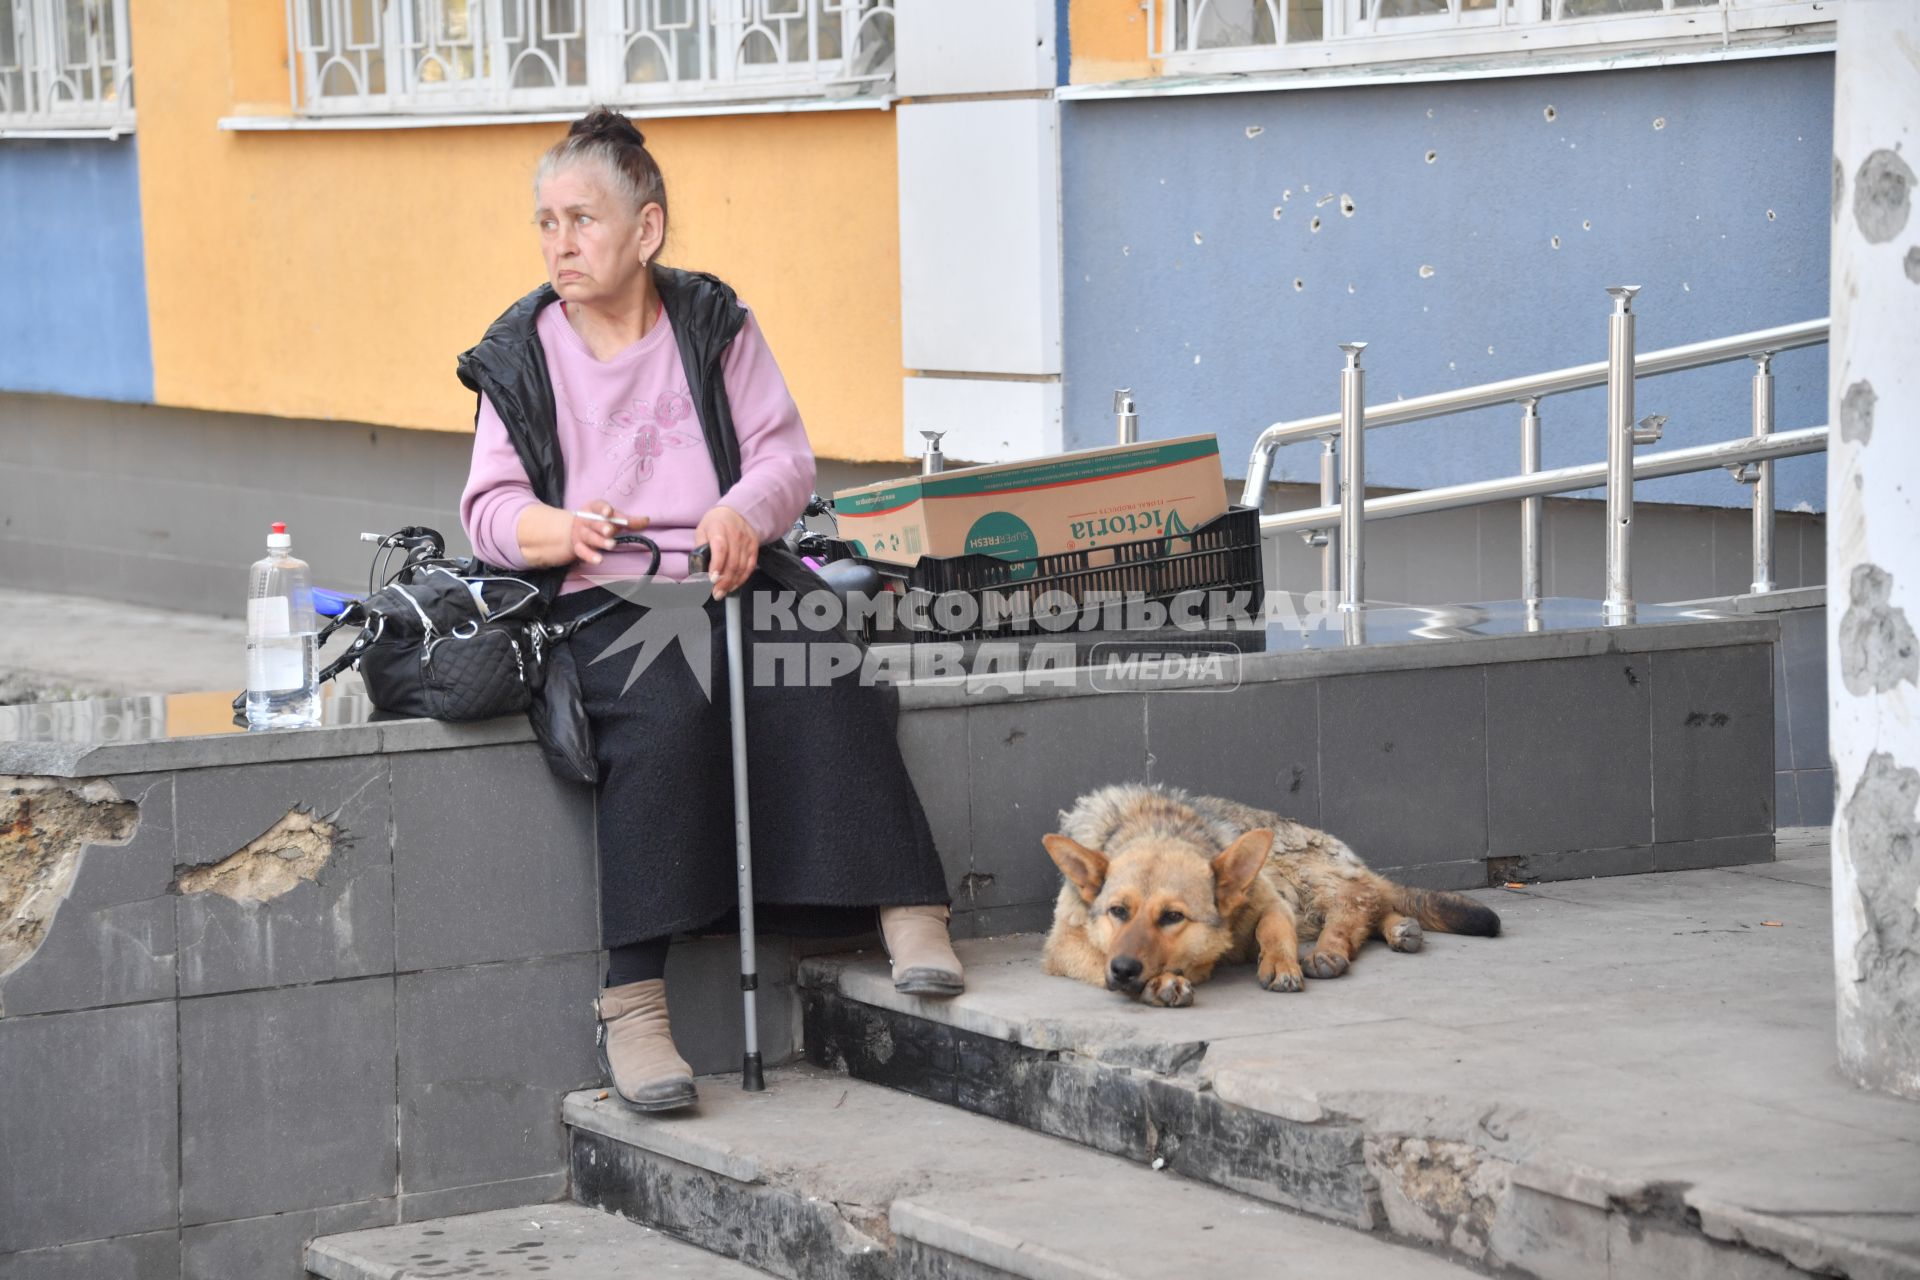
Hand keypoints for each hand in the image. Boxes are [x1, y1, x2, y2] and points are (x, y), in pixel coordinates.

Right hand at [515, 501, 647, 568]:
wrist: (573, 532)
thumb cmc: (600, 522)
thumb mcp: (613, 519)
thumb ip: (629, 521)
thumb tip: (647, 519)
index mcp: (593, 509)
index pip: (597, 506)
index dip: (603, 508)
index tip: (609, 512)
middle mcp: (585, 520)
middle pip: (594, 522)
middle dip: (602, 526)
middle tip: (610, 531)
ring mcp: (580, 533)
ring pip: (589, 537)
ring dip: (599, 541)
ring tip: (611, 545)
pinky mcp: (578, 547)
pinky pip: (583, 551)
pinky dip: (590, 556)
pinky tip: (599, 560)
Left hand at [695, 505, 757, 597]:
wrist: (736, 513)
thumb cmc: (715, 523)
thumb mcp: (702, 530)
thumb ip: (699, 548)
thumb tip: (697, 569)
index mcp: (718, 529)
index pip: (720, 549)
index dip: (716, 565)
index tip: (711, 579)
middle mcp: (735, 535)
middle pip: (732, 562)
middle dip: (723, 581)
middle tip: (715, 593)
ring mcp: (746, 542)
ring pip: (741, 567)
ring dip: (731, 583)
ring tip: (722, 592)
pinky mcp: (753, 548)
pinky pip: (749, 567)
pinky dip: (742, 579)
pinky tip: (733, 585)